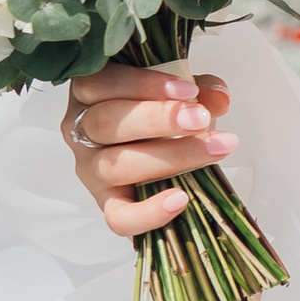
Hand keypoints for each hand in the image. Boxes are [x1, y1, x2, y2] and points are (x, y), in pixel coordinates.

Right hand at [61, 65, 235, 239]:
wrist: (162, 155)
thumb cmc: (163, 118)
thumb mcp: (180, 95)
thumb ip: (200, 90)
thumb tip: (218, 99)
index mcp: (90, 94)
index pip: (100, 83)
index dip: (142, 84)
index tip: (189, 89)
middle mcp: (81, 131)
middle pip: (106, 122)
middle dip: (158, 119)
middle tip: (201, 119)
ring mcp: (91, 170)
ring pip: (116, 165)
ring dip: (169, 156)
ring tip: (212, 149)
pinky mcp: (106, 204)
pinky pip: (119, 216)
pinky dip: (149, 211)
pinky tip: (180, 199)